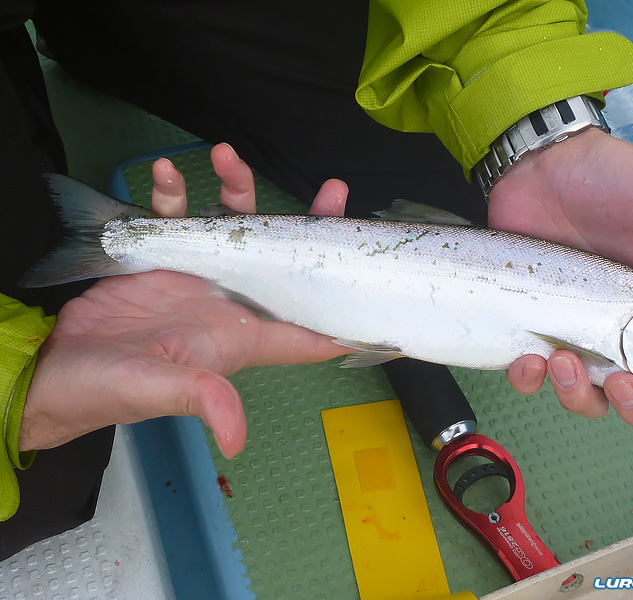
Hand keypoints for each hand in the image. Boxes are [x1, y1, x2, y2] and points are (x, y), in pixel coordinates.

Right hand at [19, 143, 348, 457]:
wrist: (56, 372)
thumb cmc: (109, 391)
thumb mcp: (156, 390)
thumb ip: (199, 397)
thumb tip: (236, 437)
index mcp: (242, 339)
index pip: (306, 331)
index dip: (343, 316)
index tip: (378, 283)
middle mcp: (229, 306)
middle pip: (284, 261)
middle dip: (310, 227)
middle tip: (334, 191)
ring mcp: (197, 278)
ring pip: (233, 226)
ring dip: (235, 190)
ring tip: (226, 154)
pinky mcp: (162, 260)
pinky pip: (176, 217)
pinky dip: (173, 192)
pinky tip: (165, 169)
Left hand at [496, 129, 632, 443]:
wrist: (541, 163)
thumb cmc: (613, 176)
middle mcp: (625, 328)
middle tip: (620, 379)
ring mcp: (578, 329)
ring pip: (587, 397)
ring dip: (578, 395)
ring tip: (562, 360)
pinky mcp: (535, 324)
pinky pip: (532, 377)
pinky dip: (529, 380)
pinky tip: (529, 357)